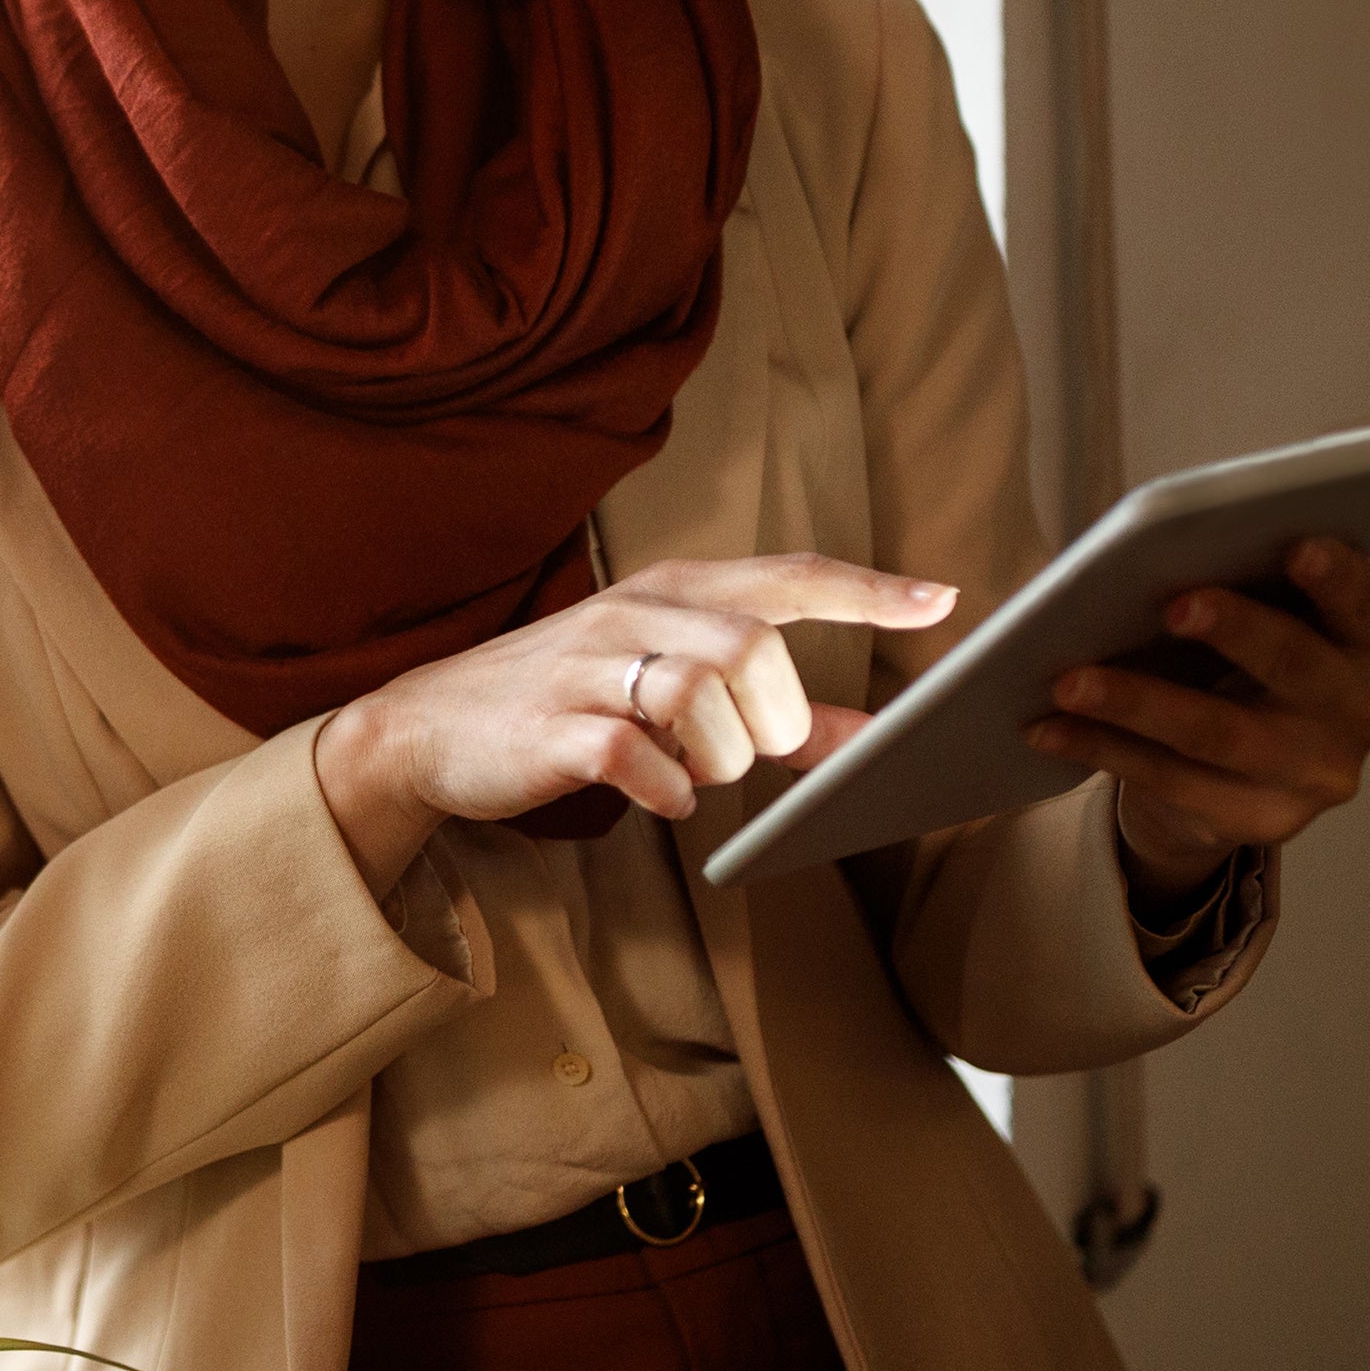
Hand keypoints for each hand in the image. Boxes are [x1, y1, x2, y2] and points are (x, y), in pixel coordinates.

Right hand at [311, 554, 957, 893]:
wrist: (428, 729)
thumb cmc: (567, 703)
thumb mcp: (667, 690)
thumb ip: (770, 714)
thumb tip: (869, 736)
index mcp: (669, 593)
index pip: (785, 576)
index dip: (865, 588)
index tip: (941, 600)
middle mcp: (632, 614)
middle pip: (754, 649)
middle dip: (775, 718)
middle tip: (752, 749)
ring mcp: (589, 669)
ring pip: (701, 697)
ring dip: (719, 757)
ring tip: (692, 770)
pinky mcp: (555, 729)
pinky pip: (638, 758)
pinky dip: (666, 790)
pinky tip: (656, 794)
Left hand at [1032, 535, 1369, 903]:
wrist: (1238, 771)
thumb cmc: (1243, 658)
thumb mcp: (1259, 615)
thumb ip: (1240, 583)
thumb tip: (1151, 555)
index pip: (1369, 608)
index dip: (1340, 578)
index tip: (1298, 545)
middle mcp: (1363, 712)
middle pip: (1298, 667)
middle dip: (1237, 630)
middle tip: (1173, 603)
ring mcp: (1317, 775)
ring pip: (1221, 734)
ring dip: (1138, 701)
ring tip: (1069, 679)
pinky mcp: (1264, 820)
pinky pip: (1173, 781)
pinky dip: (1104, 747)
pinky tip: (1049, 727)